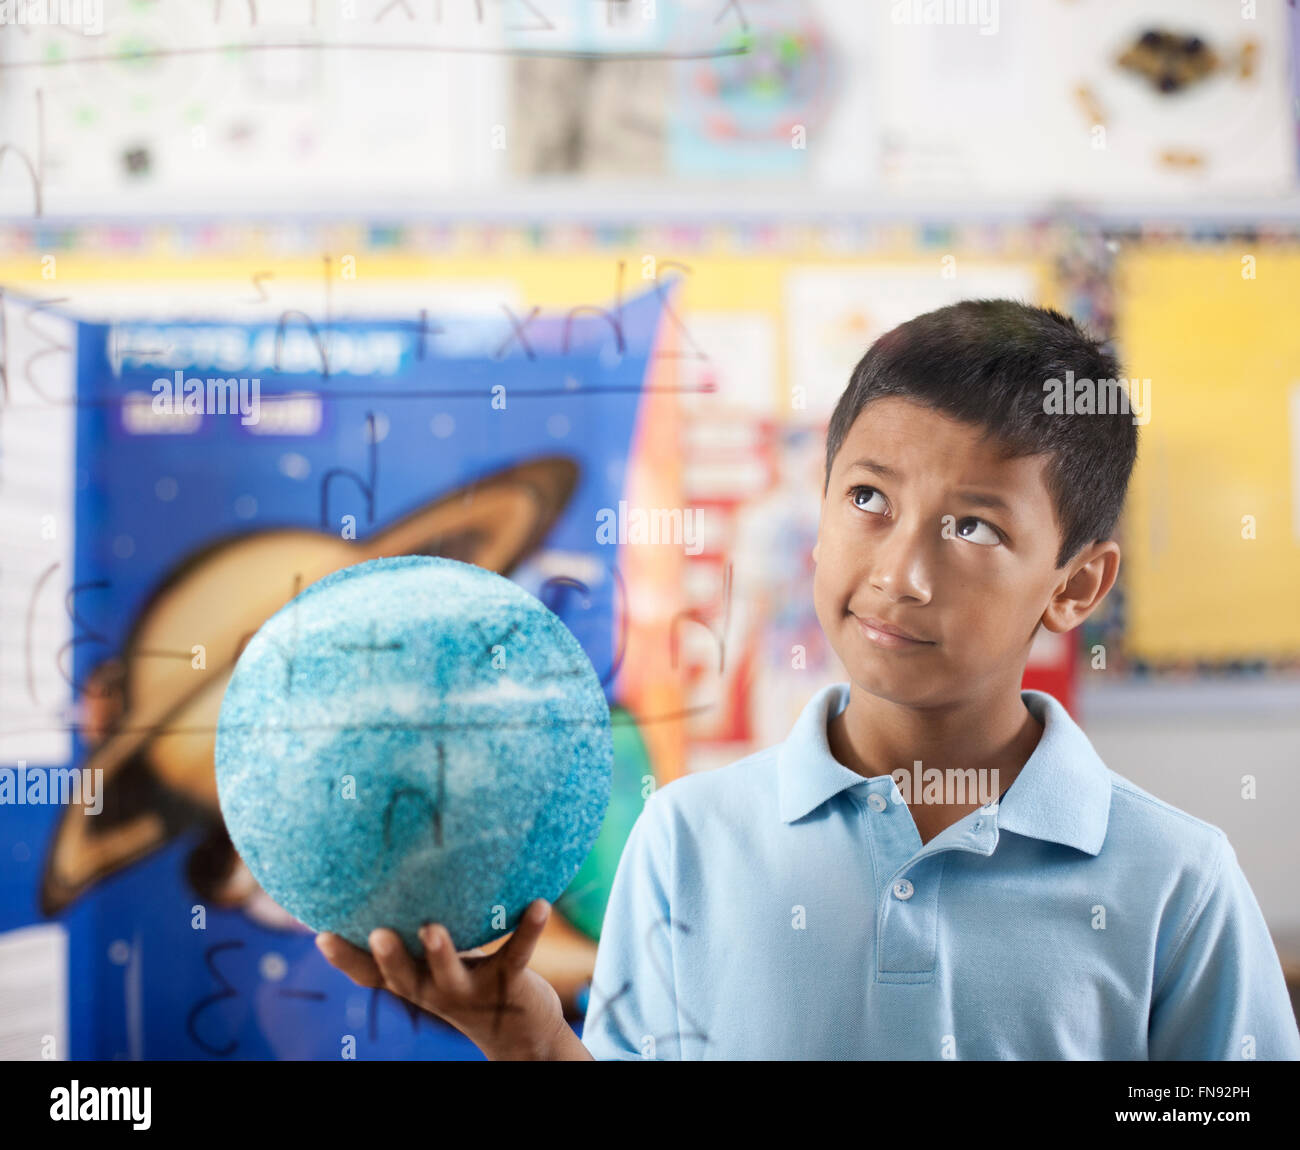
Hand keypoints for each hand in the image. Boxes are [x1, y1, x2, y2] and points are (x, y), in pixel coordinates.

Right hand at [315, 898, 568, 1059]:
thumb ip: (416, 933)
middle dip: (390, 958)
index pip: (371, 976)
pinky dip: (527, 929)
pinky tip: (540, 904)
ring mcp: (472, 989)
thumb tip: (394, 870)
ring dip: (441, 953)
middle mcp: (436, 990)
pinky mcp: (510, 982)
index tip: (321, 934)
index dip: (345, 960)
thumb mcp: (435, 964)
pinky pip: (518, 953)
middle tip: (378, 934)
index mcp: (415, 983)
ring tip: (432, 929)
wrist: (520, 1033)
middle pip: (405, 979)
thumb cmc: (469, 982)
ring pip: (452, 973)